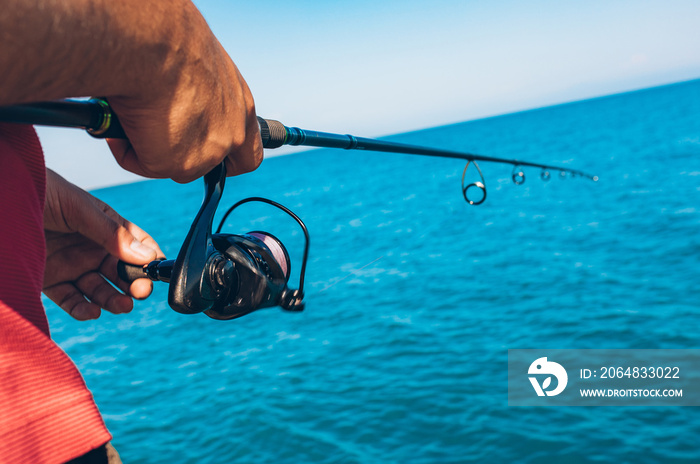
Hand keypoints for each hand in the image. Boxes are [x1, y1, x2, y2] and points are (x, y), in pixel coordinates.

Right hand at [0, 0, 262, 183]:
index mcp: (240, 105)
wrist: (151, 42)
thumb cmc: (168, 40)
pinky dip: (127, 147)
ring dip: (151, 148)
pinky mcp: (176, 164)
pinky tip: (120, 119)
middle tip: (157, 141)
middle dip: (185, 158)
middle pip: (212, 165)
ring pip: (173, 165)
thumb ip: (197, 95)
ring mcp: (207, 154)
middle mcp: (231, 133)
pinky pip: (143, 163)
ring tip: (131, 114)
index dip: (231, 158)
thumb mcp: (198, 66)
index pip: (249, 148)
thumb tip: (174, 104)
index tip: (219, 159)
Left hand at [43, 169, 164, 320]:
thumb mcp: (81, 209)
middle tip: (141, 291)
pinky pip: (72, 300)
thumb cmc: (42, 193)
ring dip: (113, 300)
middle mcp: (92, 248)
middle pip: (121, 272)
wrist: (2, 198)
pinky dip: (83, 309)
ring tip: (123, 306)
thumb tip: (146, 256)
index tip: (159, 270)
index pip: (136, 244)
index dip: (150, 257)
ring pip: (100, 290)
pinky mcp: (51, 281)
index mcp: (106, 226)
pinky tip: (93, 311)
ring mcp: (72, 265)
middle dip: (134, 283)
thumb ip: (111, 233)